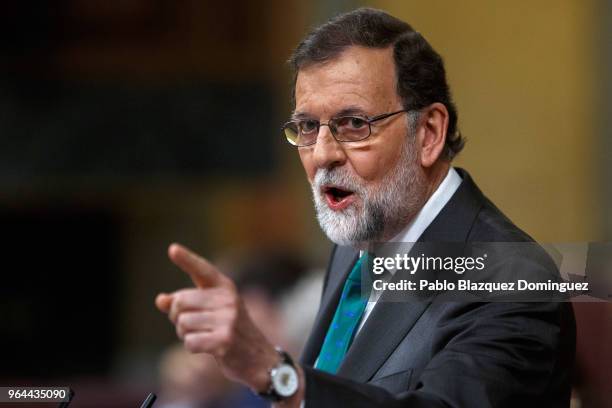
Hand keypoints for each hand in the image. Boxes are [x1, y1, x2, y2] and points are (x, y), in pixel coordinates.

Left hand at [155, 243, 279, 391]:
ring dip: (185, 335)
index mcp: (225, 288)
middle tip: (191, 325)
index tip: (172, 248)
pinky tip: (208, 348)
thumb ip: (185, 304)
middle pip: (180, 301)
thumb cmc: (229, 331)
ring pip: (183, 324)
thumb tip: (160, 300)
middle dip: (177, 316)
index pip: (203, 270)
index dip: (187, 259)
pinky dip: (192, 347)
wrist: (258, 358)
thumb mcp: (209, 312)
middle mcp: (228, 299)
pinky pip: (190, 342)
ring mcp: (228, 319)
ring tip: (203, 336)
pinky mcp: (225, 340)